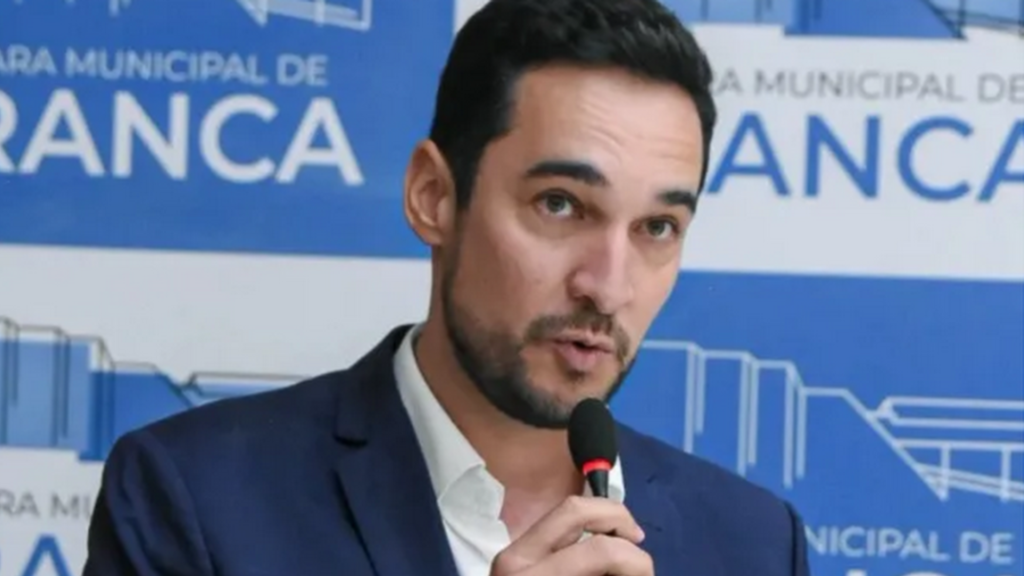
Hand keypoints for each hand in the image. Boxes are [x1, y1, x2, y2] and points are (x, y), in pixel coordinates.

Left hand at [490, 495, 653, 575]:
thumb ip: (602, 575)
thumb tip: (636, 568)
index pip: (598, 550)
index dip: (634, 561)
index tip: (646, 575)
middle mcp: (517, 556)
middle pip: (576, 510)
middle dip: (618, 519)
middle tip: (638, 543)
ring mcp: (513, 552)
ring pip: (567, 512)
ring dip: (603, 523)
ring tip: (623, 547)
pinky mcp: (516, 553)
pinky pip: (559, 528)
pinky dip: (586, 533)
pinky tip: (601, 553)